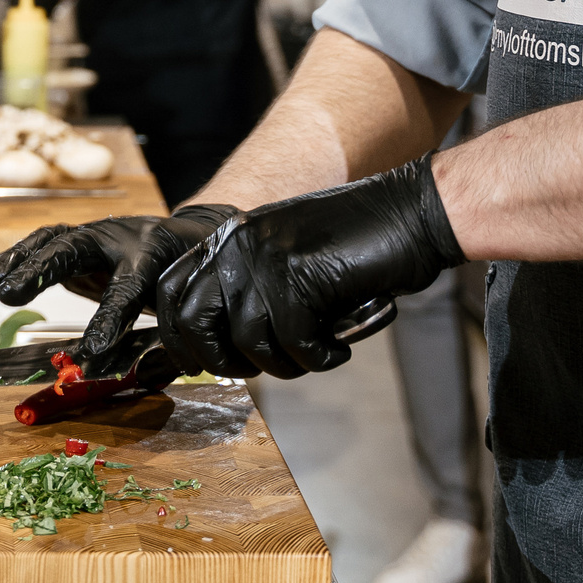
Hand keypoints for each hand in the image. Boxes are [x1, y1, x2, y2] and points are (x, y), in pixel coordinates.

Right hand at [0, 205, 238, 364]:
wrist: (188, 236)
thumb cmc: (186, 277)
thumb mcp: (183, 302)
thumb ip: (163, 334)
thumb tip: (140, 374)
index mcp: (153, 258)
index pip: (127, 289)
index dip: (108, 318)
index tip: (90, 350)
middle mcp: (120, 240)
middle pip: (76, 248)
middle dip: (42, 270)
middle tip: (9, 296)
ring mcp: (96, 235)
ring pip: (55, 240)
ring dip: (21, 261)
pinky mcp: (78, 240)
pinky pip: (44, 243)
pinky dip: (17, 256)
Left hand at [156, 154, 464, 379]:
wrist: (412, 213)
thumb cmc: (356, 249)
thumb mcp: (286, 262)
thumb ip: (249, 294)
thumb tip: (217, 353)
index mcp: (229, 237)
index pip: (170, 292)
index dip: (178, 339)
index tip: (199, 367)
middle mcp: (237, 242)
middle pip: (194, 323)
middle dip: (224, 362)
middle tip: (265, 369)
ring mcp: (265, 255)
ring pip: (248, 341)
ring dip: (285, 364)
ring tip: (319, 352)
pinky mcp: (299, 273)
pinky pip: (294, 343)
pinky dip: (321, 357)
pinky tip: (341, 346)